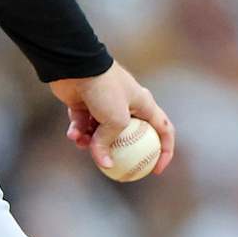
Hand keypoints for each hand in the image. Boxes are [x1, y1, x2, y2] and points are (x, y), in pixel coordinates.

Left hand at [48, 62, 174, 175]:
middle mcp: (126, 104)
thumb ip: (109, 144)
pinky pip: (84, 126)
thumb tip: (105, 164)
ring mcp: (104, 104)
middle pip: (128, 136)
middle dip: (118, 152)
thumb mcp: (115, 120)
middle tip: (112, 167)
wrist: (76, 65)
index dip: (165, 151)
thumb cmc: (104, 89)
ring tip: (82, 143)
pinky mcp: (84, 104)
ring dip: (91, 143)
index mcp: (144, 104)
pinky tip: (72, 135)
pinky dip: (78, 131)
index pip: (164, 130)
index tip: (155, 170)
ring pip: (101, 134)